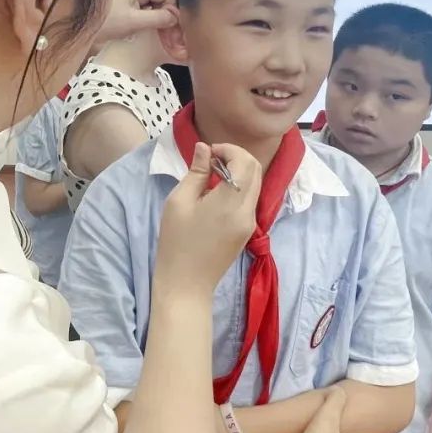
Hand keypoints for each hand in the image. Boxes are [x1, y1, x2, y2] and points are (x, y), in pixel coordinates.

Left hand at [96, 0, 176, 44]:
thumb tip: (176, 17)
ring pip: (153, 2)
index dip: (174, 9)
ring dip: (159, 17)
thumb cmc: (103, 23)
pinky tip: (150, 30)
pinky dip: (149, 17)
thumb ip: (157, 18)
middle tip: (171, 34)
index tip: (176, 28)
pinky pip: (144, 6)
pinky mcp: (123, 1)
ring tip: (162, 34)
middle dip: (167, 13)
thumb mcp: (133, 22)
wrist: (77, 28)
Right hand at [154, 143, 261, 298]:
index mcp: (230, 202)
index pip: (245, 162)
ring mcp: (250, 222)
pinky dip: (238, 188)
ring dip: (238, 172)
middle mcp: (247, 211)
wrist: (186, 284)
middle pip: (255, 170)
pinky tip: (216, 194)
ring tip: (211, 176)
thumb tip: (204, 148)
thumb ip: (196, 172)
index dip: (229, 150)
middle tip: (211, 160)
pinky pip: (249, 200)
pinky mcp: (247, 231)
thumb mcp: (179, 202)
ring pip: (254, 184)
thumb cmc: (176, 242)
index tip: (209, 152)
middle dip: (236, 157)